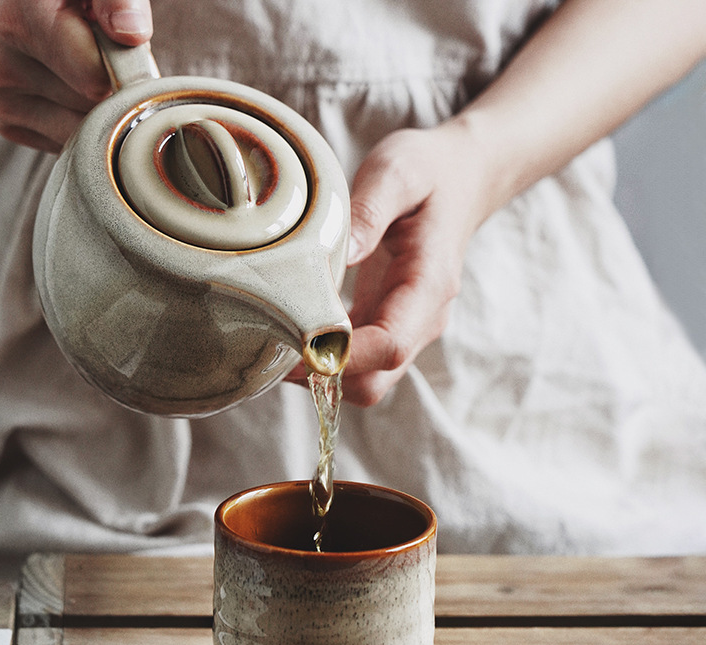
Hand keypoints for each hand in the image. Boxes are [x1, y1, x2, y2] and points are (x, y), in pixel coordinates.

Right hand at [0, 0, 152, 151]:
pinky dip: (79, 125)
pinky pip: (67, 143)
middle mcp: (0, 59)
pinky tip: (70, 92)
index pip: (94, 77)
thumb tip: (130, 33)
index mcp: (21, 15)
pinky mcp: (5, 122)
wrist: (20, 5)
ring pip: (82, 133)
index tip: (134, 59)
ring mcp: (0, 96)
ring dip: (99, 113)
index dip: (126, 74)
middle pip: (92, 110)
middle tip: (109, 62)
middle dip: (114, 93)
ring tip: (88, 74)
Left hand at [294, 121, 488, 406]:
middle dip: (325, 377)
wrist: (462, 178)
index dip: (343, 356)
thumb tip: (339, 256)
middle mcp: (423, 318)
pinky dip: (327, 361)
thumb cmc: (430, 172)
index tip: (297, 345)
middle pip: (376, 380)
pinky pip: (360, 362)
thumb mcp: (398, 172)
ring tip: (277, 344)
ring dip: (322, 374)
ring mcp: (408, 327)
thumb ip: (369, 211)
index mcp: (429, 284)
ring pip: (366, 381)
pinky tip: (294, 336)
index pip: (390, 344)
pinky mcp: (389, 323)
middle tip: (274, 349)